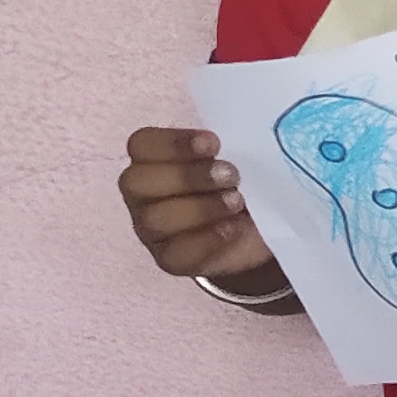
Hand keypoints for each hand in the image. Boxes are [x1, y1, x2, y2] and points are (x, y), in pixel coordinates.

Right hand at [119, 124, 283, 292]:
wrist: (258, 229)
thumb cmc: (240, 182)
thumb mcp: (238, 158)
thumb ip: (231, 147)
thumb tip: (246, 136)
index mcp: (152, 159)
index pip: (142, 145)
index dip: (174, 142)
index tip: (214, 143)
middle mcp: (142, 193)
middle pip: (138, 181)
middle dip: (187, 176)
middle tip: (231, 175)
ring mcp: (151, 229)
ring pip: (154, 218)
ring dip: (200, 208)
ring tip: (237, 202)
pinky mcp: (169, 259)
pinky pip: (175, 254)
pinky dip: (207, 240)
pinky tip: (232, 228)